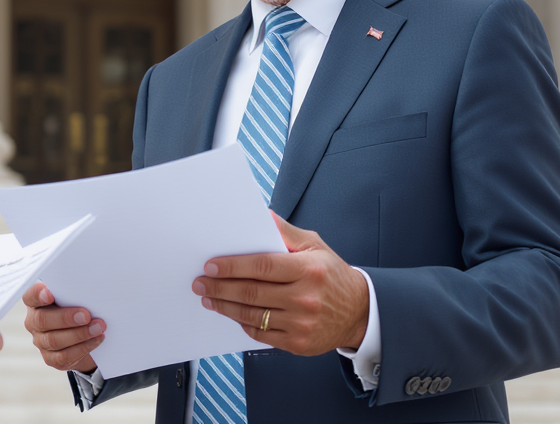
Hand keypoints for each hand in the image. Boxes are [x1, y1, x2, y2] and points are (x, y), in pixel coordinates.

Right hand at [22, 282, 104, 373]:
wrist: (82, 333)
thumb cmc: (77, 307)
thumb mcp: (73, 296)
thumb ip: (73, 292)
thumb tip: (89, 289)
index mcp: (36, 302)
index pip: (30, 296)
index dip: (38, 295)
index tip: (50, 293)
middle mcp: (34, 321)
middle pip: (42, 320)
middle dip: (65, 318)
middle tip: (86, 315)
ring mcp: (40, 341)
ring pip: (54, 340)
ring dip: (79, 334)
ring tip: (98, 327)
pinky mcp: (51, 358)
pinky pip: (64, 356)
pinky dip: (84, 347)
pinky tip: (97, 339)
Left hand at [192, 212, 368, 355]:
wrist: (359, 312)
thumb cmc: (332, 274)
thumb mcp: (315, 245)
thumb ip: (286, 232)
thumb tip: (262, 216)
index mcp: (309, 270)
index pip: (262, 266)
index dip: (232, 266)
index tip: (211, 265)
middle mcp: (305, 298)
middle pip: (252, 292)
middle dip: (220, 287)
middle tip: (200, 282)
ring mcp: (301, 323)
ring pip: (252, 315)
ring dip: (224, 306)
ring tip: (208, 298)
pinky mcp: (298, 343)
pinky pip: (261, 334)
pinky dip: (243, 323)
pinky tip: (231, 313)